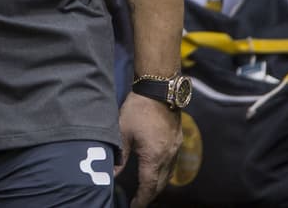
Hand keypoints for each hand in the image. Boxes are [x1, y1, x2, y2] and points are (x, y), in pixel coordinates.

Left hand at [116, 92, 181, 207]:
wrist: (159, 90)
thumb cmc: (138, 110)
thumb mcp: (123, 133)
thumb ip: (119, 156)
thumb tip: (110, 174)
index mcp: (154, 157)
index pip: (148, 187)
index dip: (141, 200)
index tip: (134, 207)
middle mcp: (168, 157)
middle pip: (160, 185)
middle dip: (149, 196)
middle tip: (139, 202)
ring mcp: (175, 149)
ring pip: (168, 176)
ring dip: (157, 185)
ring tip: (145, 190)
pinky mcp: (177, 141)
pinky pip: (172, 164)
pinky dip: (163, 173)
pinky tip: (155, 170)